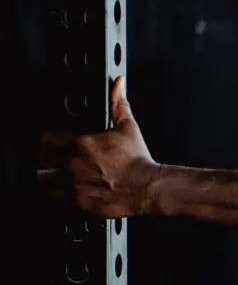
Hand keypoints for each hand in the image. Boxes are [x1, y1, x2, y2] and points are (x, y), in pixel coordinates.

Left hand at [39, 76, 159, 217]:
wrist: (148, 187)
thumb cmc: (139, 161)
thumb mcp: (128, 127)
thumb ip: (119, 104)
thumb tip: (119, 83)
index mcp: (81, 143)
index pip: (47, 138)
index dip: (47, 140)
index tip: (51, 143)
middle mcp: (73, 162)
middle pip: (41, 159)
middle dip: (46, 159)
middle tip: (52, 161)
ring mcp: (74, 183)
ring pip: (45, 179)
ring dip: (49, 178)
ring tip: (56, 178)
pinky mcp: (78, 201)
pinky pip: (56, 199)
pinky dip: (58, 196)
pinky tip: (66, 193)